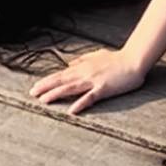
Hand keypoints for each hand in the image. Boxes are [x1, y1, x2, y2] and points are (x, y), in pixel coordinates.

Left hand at [30, 48, 146, 114]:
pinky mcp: (104, 88)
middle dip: (46, 87)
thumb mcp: (97, 54)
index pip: (61, 74)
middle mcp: (85, 72)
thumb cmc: (117, 58)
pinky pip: (89, 97)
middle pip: (62, 80)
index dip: (47, 81)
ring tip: (43, 101)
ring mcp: (94, 80)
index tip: (35, 87)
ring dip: (56, 94)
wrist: (134, 60)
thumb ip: (82, 59)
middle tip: (32, 94)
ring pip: (71, 88)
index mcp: (83, 66)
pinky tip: (71, 111)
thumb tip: (69, 63)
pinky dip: (80, 104)